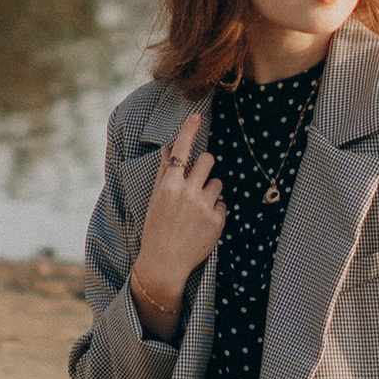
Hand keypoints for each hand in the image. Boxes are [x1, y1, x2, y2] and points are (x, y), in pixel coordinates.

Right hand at [130, 113, 224, 333]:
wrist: (165, 262)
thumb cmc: (156, 228)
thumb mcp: (156, 200)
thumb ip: (165, 173)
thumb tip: (170, 149)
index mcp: (169, 186)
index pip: (182, 152)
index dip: (189, 131)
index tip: (196, 116)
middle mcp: (187, 193)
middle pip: (207, 160)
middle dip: (205, 165)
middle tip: (197, 180)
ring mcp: (204, 207)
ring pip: (217, 182)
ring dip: (210, 190)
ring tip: (197, 208)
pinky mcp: (217, 221)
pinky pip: (222, 204)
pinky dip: (215, 210)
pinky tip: (202, 223)